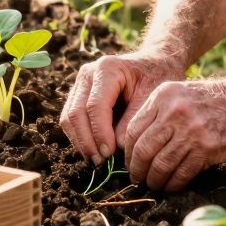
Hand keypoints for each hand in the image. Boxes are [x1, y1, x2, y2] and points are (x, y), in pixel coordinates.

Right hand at [60, 51, 184, 164]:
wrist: (154, 62)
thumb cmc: (157, 77)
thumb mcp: (152, 96)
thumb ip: (133, 120)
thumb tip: (115, 147)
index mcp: (107, 69)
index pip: (95, 106)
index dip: (100, 133)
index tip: (109, 154)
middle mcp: (88, 73)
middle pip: (75, 113)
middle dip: (86, 141)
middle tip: (100, 162)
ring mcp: (80, 83)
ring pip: (69, 117)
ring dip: (80, 141)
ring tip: (97, 160)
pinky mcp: (79, 94)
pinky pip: (71, 119)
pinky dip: (80, 136)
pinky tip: (94, 150)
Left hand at [121, 76, 225, 190]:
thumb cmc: (216, 99)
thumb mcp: (182, 93)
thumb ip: (159, 113)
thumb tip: (137, 145)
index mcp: (163, 95)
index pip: (132, 130)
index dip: (128, 152)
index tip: (130, 162)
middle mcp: (174, 112)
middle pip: (143, 150)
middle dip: (137, 170)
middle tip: (138, 179)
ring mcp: (190, 130)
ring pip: (160, 165)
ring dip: (154, 180)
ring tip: (155, 185)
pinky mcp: (206, 148)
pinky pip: (181, 173)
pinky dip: (173, 184)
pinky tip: (172, 186)